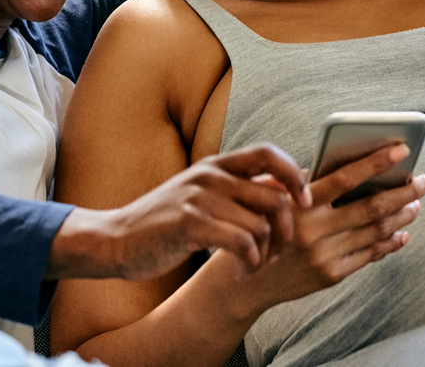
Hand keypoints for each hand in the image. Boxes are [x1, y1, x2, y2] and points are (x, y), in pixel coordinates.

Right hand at [49, 143, 310, 280]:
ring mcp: (199, 198)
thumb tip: (287, 187)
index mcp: (216, 164)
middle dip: (287, 229)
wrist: (117, 239)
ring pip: (261, 224)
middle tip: (280, 251)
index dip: (295, 175)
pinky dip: (251, 262)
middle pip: (274, 196)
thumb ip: (239, 188)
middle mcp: (210, 175)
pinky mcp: (190, 224)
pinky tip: (244, 270)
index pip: (269, 154)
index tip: (307, 201)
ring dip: (267, 252)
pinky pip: (242, 243)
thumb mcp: (202, 194)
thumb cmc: (164, 222)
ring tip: (257, 265)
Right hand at [222, 144, 424, 312]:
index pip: (346, 177)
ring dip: (403, 215)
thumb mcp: (276, 200)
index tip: (402, 150)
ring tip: (417, 202)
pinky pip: (370, 255)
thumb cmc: (262, 230)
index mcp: (300, 204)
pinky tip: (402, 231)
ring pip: (376, 231)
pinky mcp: (332, 275)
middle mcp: (314, 230)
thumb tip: (349, 166)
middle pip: (372, 206)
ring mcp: (325, 255)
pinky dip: (390, 242)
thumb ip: (308, 184)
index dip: (377, 162)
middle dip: (406, 191)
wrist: (244, 281)